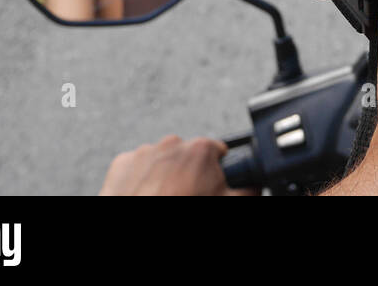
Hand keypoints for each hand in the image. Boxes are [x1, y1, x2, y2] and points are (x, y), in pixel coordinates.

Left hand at [99, 135, 258, 195]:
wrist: (137, 233)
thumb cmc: (182, 210)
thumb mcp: (228, 203)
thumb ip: (249, 189)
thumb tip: (256, 184)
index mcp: (201, 149)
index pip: (220, 153)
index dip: (219, 173)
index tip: (212, 188)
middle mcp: (173, 144)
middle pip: (191, 157)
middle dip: (192, 175)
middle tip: (190, 198)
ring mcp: (145, 153)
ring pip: (164, 161)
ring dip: (167, 177)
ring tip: (167, 200)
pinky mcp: (122, 164)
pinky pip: (139, 168)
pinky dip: (142, 180)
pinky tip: (147, 197)